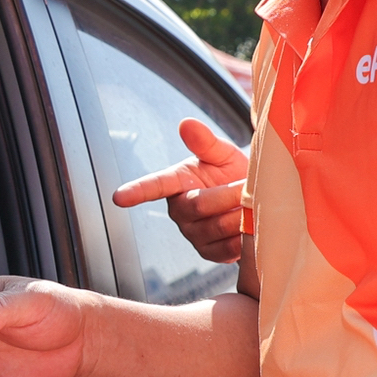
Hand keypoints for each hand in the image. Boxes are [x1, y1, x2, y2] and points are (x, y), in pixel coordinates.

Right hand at [111, 118, 248, 263]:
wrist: (257, 201)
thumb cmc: (234, 174)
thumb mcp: (222, 154)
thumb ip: (205, 142)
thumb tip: (187, 123)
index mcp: (176, 182)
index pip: (154, 186)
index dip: (137, 191)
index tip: (119, 197)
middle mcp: (179, 210)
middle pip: (198, 205)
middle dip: (228, 195)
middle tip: (247, 186)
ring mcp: (193, 234)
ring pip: (215, 227)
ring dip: (239, 215)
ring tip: (250, 204)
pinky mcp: (209, 253)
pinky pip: (226, 248)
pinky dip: (242, 237)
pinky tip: (249, 226)